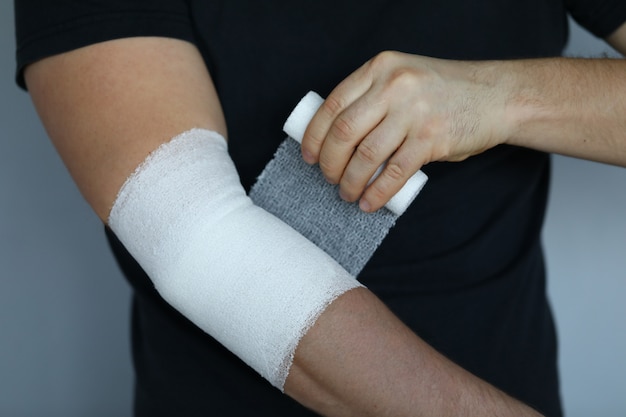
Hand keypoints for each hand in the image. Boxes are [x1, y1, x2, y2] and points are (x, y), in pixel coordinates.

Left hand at [302, 51, 510, 211]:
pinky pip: (393, 173)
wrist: (496, 96)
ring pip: (366, 155)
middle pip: (344, 132)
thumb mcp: (403, 79)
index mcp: (381, 68)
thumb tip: (336, 138)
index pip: (332, 104)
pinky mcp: (432, 139)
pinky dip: (376, 193)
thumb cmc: (444, 92)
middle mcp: (394, 86)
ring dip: (350, 182)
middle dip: (329, 163)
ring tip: (347, 194)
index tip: (309, 156)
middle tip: (328, 179)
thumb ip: (373, 98)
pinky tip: (369, 203)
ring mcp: (414, 112)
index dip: (314, 136)